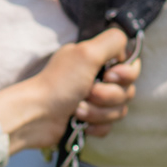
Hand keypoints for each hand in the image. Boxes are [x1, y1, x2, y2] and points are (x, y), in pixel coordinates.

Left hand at [0, 29, 139, 152]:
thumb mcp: (87, 52)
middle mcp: (96, 77)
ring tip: (78, 109)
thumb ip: (113, 41)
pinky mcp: (90, 121)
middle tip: (88, 92)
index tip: (110, 75)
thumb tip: (126, 46)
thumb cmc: (58, 83)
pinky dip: (95, 126)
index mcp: (96, 59)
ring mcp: (93, 100)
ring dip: (99, 111)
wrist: (36, 116)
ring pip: (119, 110)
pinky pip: (109, 126)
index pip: (130, 65)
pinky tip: (80, 123)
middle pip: (127, 90)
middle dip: (108, 95)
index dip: (126, 73)